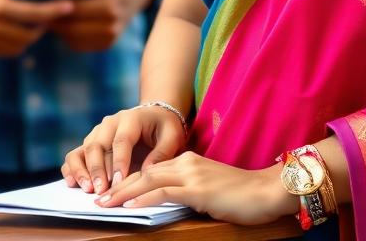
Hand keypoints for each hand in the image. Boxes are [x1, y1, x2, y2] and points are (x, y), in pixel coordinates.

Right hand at [0, 0, 72, 56]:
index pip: (33, 13)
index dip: (54, 10)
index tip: (69, 6)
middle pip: (29, 35)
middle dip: (44, 26)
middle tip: (51, 14)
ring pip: (19, 47)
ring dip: (31, 36)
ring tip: (36, 22)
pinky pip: (6, 51)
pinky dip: (17, 44)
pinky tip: (19, 29)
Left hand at [48, 0, 155, 52]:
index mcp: (111, 7)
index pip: (76, 11)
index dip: (57, 7)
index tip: (40, 1)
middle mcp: (111, 27)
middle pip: (71, 28)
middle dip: (52, 22)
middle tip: (34, 12)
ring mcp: (109, 38)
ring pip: (73, 40)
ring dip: (57, 31)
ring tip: (41, 18)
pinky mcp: (106, 44)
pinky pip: (79, 45)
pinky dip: (66, 36)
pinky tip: (57, 24)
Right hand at [62, 104, 187, 193]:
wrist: (154, 115)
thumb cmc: (164, 127)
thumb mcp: (172, 135)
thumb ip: (162, 152)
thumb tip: (146, 172)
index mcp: (131, 118)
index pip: (122, 140)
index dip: (119, 161)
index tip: (118, 182)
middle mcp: (110, 123)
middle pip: (98, 145)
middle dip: (98, 170)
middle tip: (101, 191)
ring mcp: (98, 132)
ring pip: (84, 150)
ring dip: (83, 170)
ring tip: (88, 189)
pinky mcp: (90, 143)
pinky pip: (75, 154)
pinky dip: (72, 168)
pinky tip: (73, 183)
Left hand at [95, 152, 297, 225]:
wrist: (266, 191)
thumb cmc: (241, 194)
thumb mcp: (209, 189)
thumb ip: (188, 190)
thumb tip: (168, 202)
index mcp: (189, 161)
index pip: (151, 169)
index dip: (129, 180)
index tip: (111, 190)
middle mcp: (187, 162)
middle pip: (145, 172)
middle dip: (119, 184)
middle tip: (98, 197)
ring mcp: (192, 174)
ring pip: (149, 179)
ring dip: (123, 191)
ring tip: (105, 202)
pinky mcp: (198, 189)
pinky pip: (164, 192)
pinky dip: (143, 198)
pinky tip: (129, 205)